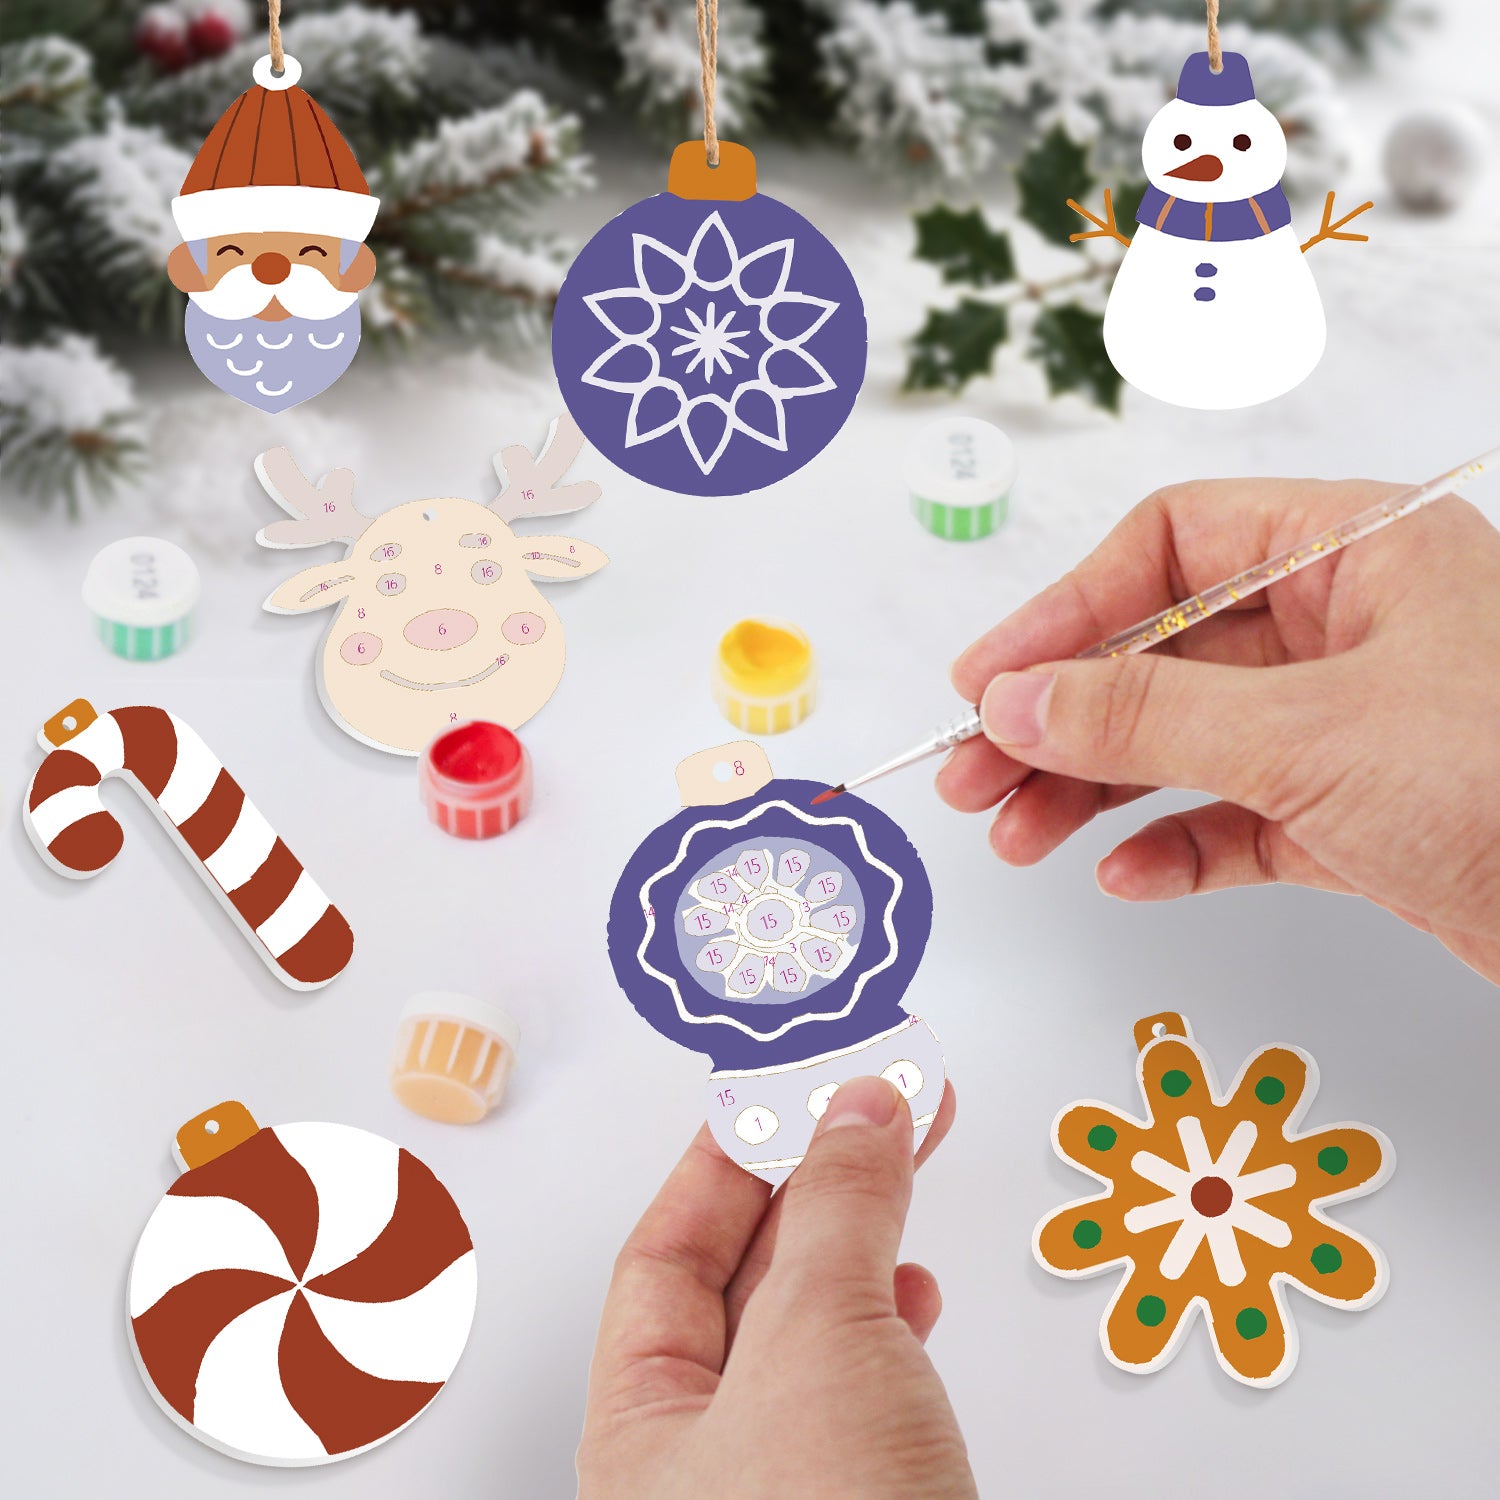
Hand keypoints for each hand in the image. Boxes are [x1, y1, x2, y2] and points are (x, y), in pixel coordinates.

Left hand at [576, 1078, 974, 1499]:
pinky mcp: (861, 1496)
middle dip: (815, 1176)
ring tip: (905, 1146)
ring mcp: (786, 1483)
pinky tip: (914, 1289)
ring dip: (864, 1231)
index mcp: (641, 1429)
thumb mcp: (818, 1338)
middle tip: (865, 1097)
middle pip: (747, 1278)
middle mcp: (703, 1461)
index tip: (781, 1089)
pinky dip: (893, 1318)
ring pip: (814, 1324)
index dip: (725, 1160)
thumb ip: (837, 1211)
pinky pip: (865, 1379)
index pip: (665, 1255)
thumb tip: (855, 1113)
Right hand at [937, 480, 1499, 983]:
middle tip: (975, 779)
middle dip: (1062, 718)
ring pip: (1189, 740)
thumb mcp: (1308, 736)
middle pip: (1163, 652)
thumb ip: (1144, 715)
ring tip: (1017, 838)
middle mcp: (1353, 626)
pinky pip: (1241, 815)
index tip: (989, 681)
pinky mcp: (1363, 814)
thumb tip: (1011, 701)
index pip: (1170, 547)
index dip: (1065, 609)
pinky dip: (1178, 844)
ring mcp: (1356, 723)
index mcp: (1358, 551)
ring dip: (1097, 789)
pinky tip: (1127, 875)